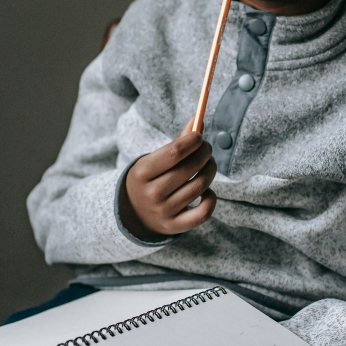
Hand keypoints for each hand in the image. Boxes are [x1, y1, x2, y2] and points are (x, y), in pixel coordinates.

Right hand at [119, 118, 217, 239]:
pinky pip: (203, 212)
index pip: (175, 151)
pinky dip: (211, 198)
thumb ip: (177, 142)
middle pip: (190, 168)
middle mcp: (151, 193)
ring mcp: (163, 212)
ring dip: (210, 170)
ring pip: (200, 186)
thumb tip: (197, 119)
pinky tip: (206, 190)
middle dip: (205, 153)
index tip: (200, 136)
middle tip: (207, 149)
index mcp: (142, 172)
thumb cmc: (150, 178)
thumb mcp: (154, 160)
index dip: (193, 140)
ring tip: (208, 165)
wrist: (134, 213)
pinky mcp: (175, 226)